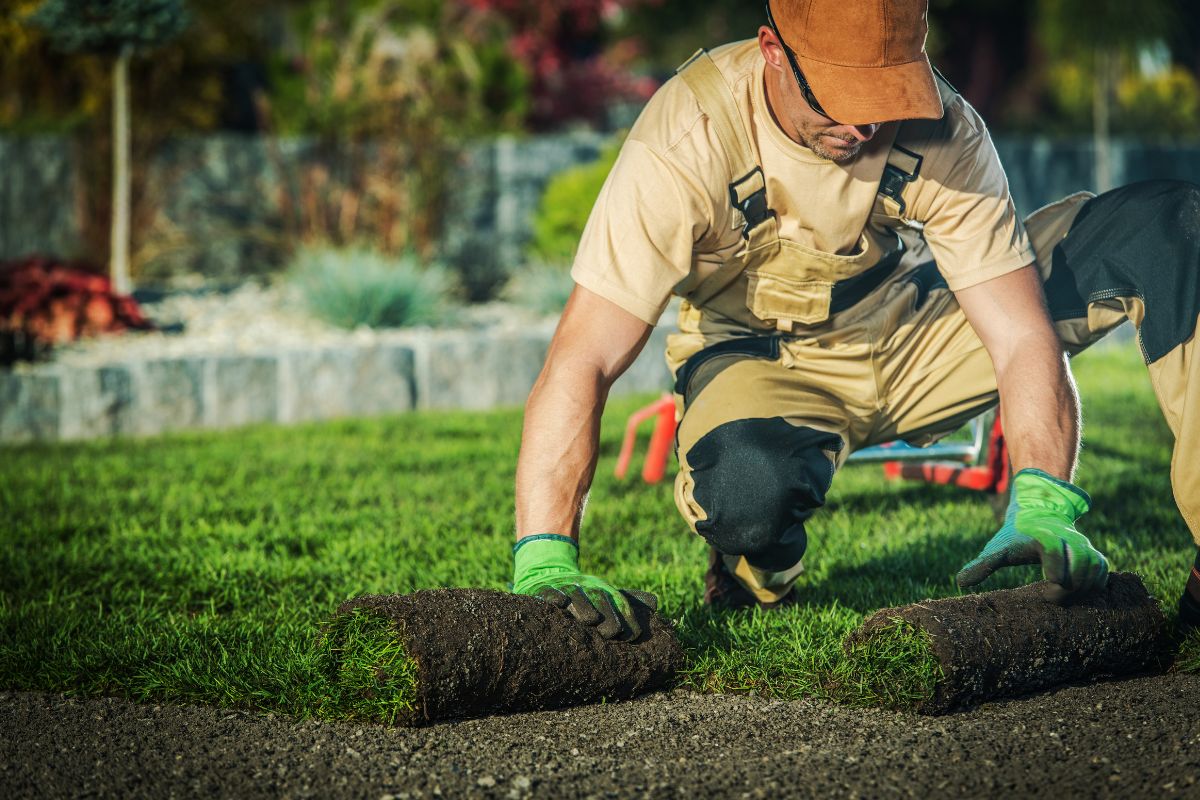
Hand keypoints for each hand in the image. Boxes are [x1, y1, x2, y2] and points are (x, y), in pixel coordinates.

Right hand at [511, 534, 657, 640]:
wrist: (548, 571)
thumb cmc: (583, 591)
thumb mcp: (605, 591)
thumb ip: (629, 599)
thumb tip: (656, 602)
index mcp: (604, 590)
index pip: (620, 607)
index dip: (626, 622)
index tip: (630, 637)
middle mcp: (587, 587)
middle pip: (601, 604)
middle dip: (607, 619)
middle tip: (610, 633)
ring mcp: (566, 587)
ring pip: (578, 599)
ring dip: (583, 608)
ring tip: (589, 620)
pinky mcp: (544, 589)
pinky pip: (550, 593)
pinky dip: (555, 598)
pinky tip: (560, 604)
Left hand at [957, 469, 1108, 602]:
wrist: (1038, 513)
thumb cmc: (1015, 536)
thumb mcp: (997, 548)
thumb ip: (982, 565)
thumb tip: (960, 582)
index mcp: (1043, 537)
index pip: (1054, 551)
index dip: (1054, 571)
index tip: (1048, 587)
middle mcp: (1067, 539)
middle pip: (1079, 565)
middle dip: (1068, 586)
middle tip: (1051, 597)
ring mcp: (1083, 545)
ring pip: (1095, 569)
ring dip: (1083, 587)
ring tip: (1065, 597)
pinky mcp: (1092, 553)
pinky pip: (1103, 570)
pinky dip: (1096, 584)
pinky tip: (1080, 594)